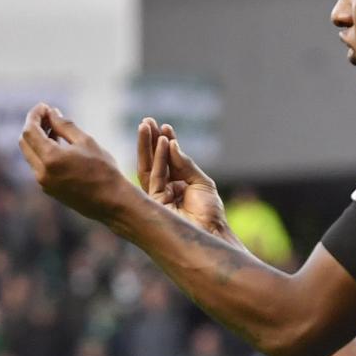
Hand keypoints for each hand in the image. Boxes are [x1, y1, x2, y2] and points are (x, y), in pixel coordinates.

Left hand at [18, 105, 129, 216]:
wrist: (111, 202)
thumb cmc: (103, 170)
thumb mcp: (85, 141)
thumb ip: (64, 126)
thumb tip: (51, 113)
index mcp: (50, 158)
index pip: (30, 131)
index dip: (34, 115)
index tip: (44, 106)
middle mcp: (41, 172)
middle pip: (25, 142)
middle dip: (33, 125)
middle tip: (48, 115)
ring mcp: (43, 183)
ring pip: (30, 154)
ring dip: (38, 138)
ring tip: (54, 127)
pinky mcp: (48, 189)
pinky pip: (38, 165)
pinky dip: (43, 151)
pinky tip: (58, 143)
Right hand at [135, 116, 229, 238]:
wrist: (209, 234)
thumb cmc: (209, 213)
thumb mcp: (202, 183)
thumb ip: (185, 164)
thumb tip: (171, 144)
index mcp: (177, 185)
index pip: (167, 161)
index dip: (164, 143)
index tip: (164, 126)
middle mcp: (165, 190)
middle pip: (153, 162)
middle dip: (149, 141)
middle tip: (146, 121)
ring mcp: (157, 196)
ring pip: (148, 167)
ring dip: (147, 146)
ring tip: (146, 125)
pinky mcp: (154, 202)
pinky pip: (155, 176)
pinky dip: (159, 158)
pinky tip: (162, 142)